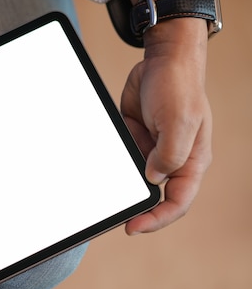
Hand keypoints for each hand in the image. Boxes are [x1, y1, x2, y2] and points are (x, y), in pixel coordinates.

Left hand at [120, 19, 211, 234]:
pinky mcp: (135, 140)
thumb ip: (169, 153)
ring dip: (122, 190)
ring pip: (136, 181)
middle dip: (137, 211)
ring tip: (101, 200)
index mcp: (190, 161)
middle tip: (113, 220)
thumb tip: (152, 179)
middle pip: (155, 197)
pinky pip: (122, 161)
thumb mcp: (179, 120)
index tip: (133, 227)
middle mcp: (171, 160)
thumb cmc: (178, 87)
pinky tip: (97, 173)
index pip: (177, 201)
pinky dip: (112, 169)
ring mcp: (152, 151)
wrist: (161, 61)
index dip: (157, 219)